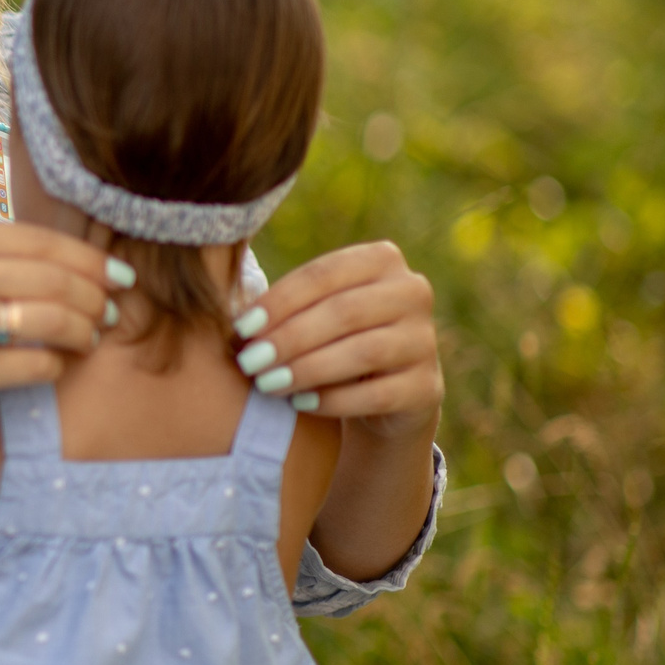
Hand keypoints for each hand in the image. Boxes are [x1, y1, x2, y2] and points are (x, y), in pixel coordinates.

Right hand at [0, 213, 121, 424]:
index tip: (119, 276)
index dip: (92, 262)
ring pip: (54, 322)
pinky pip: (34, 366)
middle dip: (97, 299)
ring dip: (84, 333)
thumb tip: (66, 258)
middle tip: (111, 313)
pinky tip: (57, 365)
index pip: (46, 243)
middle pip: (58, 281)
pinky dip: (56, 366)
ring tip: (89, 339)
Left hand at [233, 240, 442, 436]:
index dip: (280, 301)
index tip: (241, 327)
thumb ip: (283, 308)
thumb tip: (236, 324)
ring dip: (308, 369)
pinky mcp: (428, 387)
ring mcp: (425, 340)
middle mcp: (412, 292)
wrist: (381, 395)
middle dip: (290, 338)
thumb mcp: (310, 314)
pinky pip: (378, 394)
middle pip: (345, 312)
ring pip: (363, 352)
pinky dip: (334, 400)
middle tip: (249, 361)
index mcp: (382, 260)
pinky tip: (300, 404)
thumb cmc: (330, 340)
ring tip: (267, 384)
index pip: (325, 274)